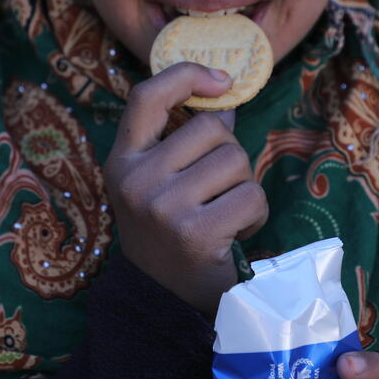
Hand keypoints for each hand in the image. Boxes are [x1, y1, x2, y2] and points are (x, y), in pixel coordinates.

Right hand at [103, 62, 268, 316]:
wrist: (163, 303)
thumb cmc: (169, 232)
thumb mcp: (158, 182)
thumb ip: (181, 142)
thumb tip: (225, 102)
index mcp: (122, 160)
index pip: (147, 96)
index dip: (187, 75)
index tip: (222, 81)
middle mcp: (135, 180)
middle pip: (212, 128)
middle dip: (230, 155)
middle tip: (218, 191)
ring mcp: (163, 207)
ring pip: (236, 161)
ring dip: (245, 186)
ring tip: (225, 214)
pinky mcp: (195, 233)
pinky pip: (251, 197)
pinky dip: (256, 215)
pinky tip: (236, 234)